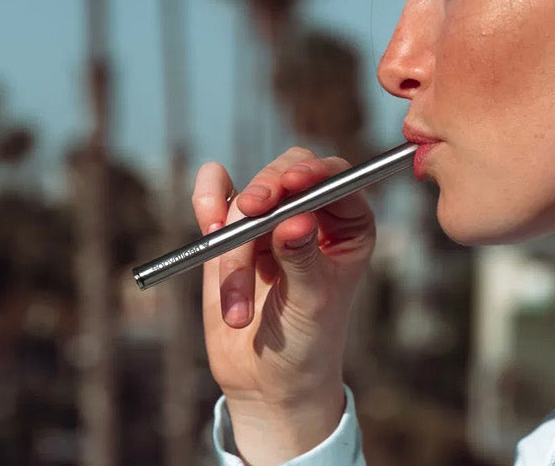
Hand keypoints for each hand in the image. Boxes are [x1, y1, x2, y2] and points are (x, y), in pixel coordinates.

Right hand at [192, 147, 375, 464]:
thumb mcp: (312, 305)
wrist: (266, 381)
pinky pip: (215, 196)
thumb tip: (296, 219)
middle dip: (265, 191)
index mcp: (348, 228)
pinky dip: (206, 204)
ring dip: (233, 245)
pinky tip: (207, 227)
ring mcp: (269, 222)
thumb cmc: (306, 344)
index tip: (292, 181)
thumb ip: (303, 260)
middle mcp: (311, 216)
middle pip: (285, 173)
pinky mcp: (231, 232)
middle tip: (248, 212)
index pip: (335, 181)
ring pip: (245, 199)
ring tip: (238, 305)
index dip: (313, 173)